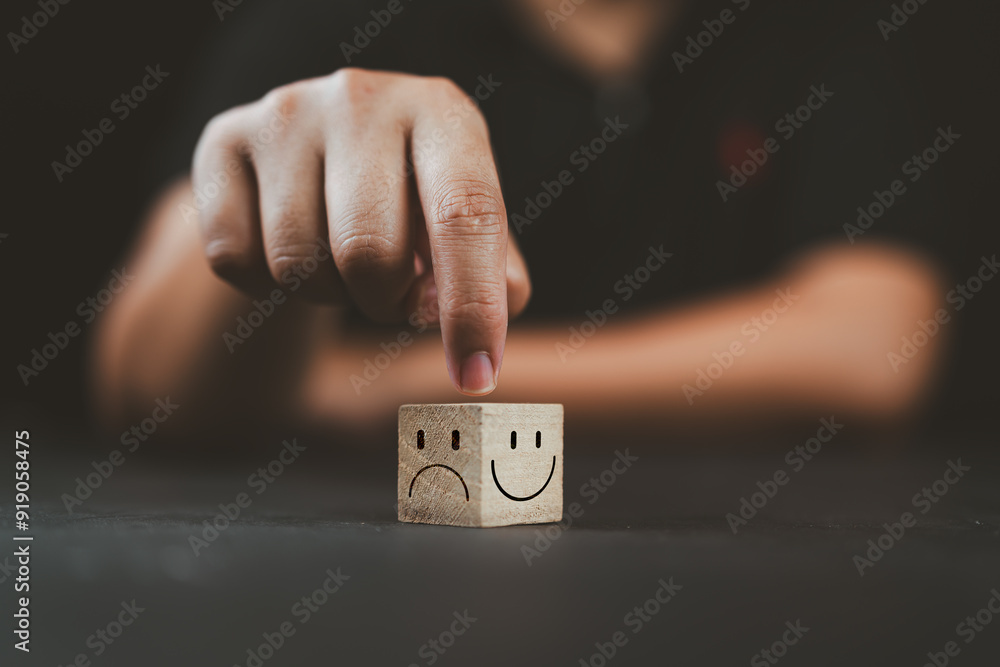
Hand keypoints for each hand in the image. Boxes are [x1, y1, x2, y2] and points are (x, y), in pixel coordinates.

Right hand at [192, 68, 530, 394]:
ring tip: (339, 257)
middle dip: (384, 302)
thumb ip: (494, 273)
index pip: (465, 214)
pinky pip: (235, 258)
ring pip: (296, 263)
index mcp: (442, 112)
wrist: (318, 149)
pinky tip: (285, 245)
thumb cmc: (410, 196)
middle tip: (391, 293)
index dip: (472, 305)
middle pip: (368, 252)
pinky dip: (263, 284)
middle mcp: (363, 98)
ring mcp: (286, 113)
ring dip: (326, 292)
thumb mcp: (464, 220)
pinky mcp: (222, 138)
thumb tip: (489, 330)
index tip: (476, 376)